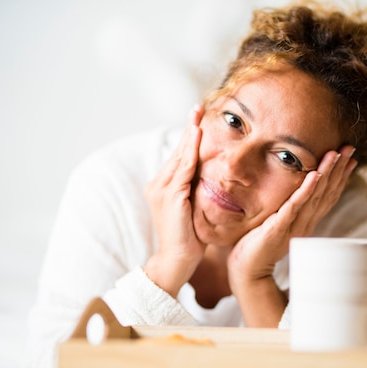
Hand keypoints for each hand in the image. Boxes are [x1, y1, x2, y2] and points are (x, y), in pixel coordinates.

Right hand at [143, 105, 204, 296]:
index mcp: (163, 186)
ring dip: (190, 134)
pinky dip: (190, 151)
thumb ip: (194, 191)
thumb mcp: (192, 209)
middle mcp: (158, 184)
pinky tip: (196, 136)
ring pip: (180, 156)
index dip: (188, 137)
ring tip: (198, 114)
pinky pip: (183, 169)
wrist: (176, 260)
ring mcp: (163, 190)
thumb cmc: (187, 238)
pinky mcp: (171, 196)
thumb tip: (208, 177)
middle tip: (198, 106)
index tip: (198, 118)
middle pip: (177, 151)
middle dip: (189, 128)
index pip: (179, 157)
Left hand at [227, 145, 356, 325]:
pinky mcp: (278, 228)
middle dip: (338, 169)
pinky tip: (314, 175)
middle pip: (326, 193)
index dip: (340, 177)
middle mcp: (305, 223)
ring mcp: (294, 226)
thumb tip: (295, 193)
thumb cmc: (259, 245)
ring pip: (315, 196)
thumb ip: (290, 209)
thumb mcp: (279, 223)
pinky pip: (294, 206)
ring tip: (335, 155)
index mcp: (306, 221)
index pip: (328, 196)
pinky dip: (306, 190)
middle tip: (349, 148)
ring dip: (327, 174)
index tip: (350, 159)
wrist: (247, 271)